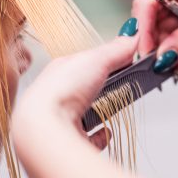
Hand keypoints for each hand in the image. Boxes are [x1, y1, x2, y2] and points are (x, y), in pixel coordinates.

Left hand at [12, 34, 137, 177]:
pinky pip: (87, 136)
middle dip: (103, 86)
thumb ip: (117, 49)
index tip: (127, 61)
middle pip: (86, 87)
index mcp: (62, 70)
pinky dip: (99, 134)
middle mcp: (59, 93)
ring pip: (85, 111)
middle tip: (124, 84)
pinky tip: (106, 131)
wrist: (44, 130)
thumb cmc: (61, 90)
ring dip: (101, 108)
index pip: (88, 62)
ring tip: (115, 105)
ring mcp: (62, 117)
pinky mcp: (69, 140)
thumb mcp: (96, 60)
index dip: (107, 61)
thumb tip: (133, 36)